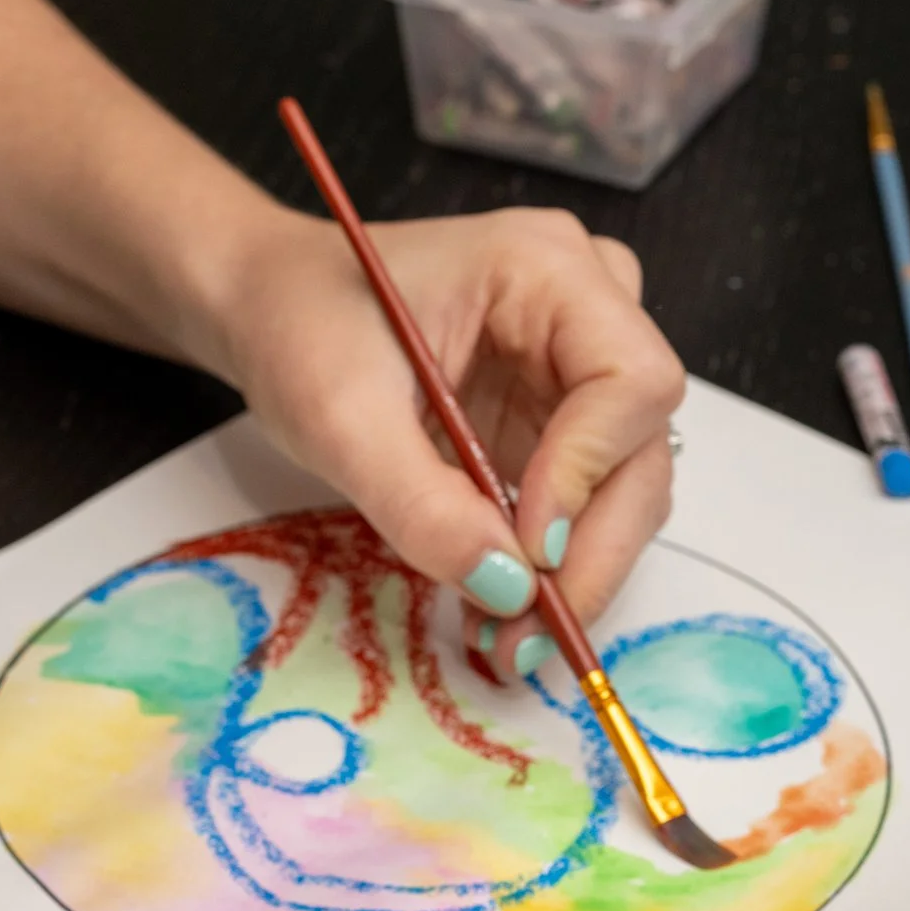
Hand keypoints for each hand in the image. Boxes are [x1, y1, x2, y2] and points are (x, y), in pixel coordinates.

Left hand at [217, 207, 685, 679]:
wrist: (268, 310)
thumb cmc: (298, 326)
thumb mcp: (339, 417)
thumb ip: (422, 504)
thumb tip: (507, 590)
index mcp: (548, 269)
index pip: (630, 380)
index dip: (590, 473)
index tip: (529, 550)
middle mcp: (587, 315)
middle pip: (641, 450)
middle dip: (589, 554)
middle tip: (526, 637)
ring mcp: (579, 374)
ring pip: (625, 490)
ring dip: (576, 575)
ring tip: (505, 641)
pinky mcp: (560, 426)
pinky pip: (586, 508)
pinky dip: (552, 569)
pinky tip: (501, 610)